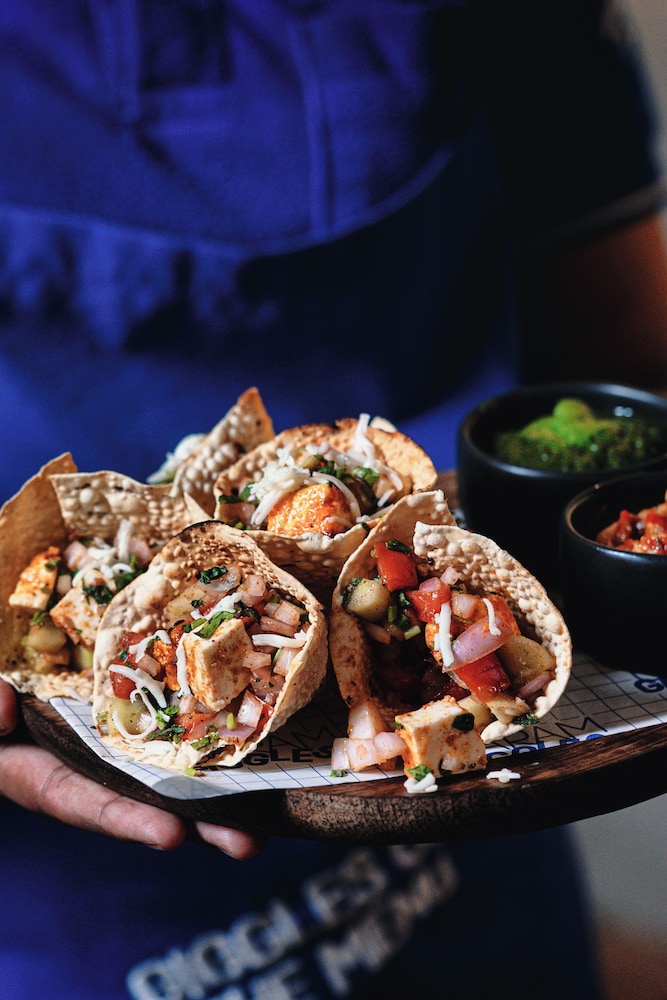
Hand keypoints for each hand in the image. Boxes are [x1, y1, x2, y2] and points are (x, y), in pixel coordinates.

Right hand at [0, 679, 263, 858]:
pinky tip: (253, 756)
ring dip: (214, 798)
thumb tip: (3, 709)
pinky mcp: (138, 719)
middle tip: (246, 844)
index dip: (126, 819)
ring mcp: (114, 746)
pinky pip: (172, 733)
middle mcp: (85, 767)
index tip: (170, 835)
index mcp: (40, 771)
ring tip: (263, 822)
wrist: (14, 670)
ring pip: (167, 773)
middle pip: (142, 800)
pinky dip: (209, 748)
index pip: (82, 800)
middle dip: (194, 824)